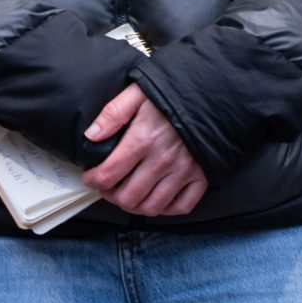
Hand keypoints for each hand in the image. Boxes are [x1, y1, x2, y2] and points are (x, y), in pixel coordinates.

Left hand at [81, 84, 206, 217]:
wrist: (211, 96)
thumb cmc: (172, 94)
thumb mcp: (137, 93)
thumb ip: (112, 114)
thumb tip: (91, 136)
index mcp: (142, 139)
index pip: (108, 174)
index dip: (93, 180)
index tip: (90, 176)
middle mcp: (162, 161)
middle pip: (128, 197)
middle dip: (110, 196)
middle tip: (106, 187)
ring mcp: (183, 172)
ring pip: (152, 207)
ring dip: (134, 206)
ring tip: (126, 194)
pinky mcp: (201, 178)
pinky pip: (181, 207)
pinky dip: (165, 209)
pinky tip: (154, 199)